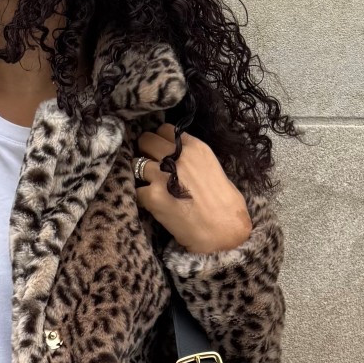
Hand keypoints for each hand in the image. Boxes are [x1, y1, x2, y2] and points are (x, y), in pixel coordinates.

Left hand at [133, 123, 252, 254]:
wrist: (224, 232)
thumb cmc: (227, 207)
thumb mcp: (215, 170)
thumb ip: (195, 160)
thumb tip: (182, 161)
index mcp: (195, 148)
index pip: (165, 130)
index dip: (160, 141)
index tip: (161, 152)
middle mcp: (177, 157)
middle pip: (146, 140)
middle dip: (145, 152)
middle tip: (151, 167)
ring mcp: (163, 175)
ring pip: (136, 164)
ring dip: (141, 175)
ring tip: (151, 188)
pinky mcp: (153, 196)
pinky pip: (136, 191)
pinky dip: (141, 198)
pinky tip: (152, 206)